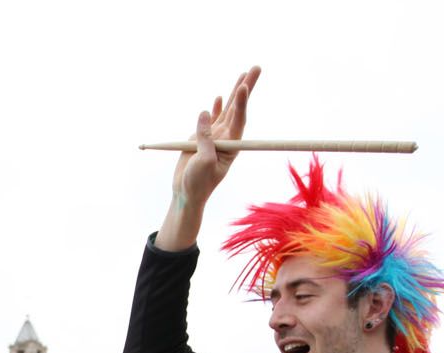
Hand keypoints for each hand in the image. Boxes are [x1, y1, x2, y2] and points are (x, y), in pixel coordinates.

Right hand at [158, 67, 261, 249]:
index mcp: (232, 144)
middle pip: (238, 107)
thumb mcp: (204, 161)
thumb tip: (205, 112)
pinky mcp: (201, 138)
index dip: (242, 102)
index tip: (243, 87)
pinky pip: (211, 119)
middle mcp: (226, 137)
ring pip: (226, 109)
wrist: (186, 193)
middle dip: (246, 87)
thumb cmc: (198, 182)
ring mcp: (214, 136)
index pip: (239, 118)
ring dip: (234, 92)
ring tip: (244, 74)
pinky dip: (216, 108)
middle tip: (257, 67)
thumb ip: (205, 137)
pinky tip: (221, 97)